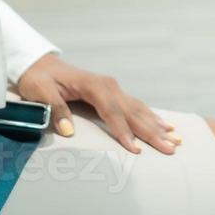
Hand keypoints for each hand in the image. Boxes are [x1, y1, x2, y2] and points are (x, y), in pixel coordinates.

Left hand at [14, 54, 182, 154]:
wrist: (39, 64)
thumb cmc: (38, 79)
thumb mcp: (40, 92)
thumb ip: (55, 109)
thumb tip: (67, 131)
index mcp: (93, 85)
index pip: (112, 112)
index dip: (124, 132)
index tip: (136, 150)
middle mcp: (107, 86)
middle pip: (132, 112)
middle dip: (152, 131)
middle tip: (170, 147)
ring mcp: (112, 88)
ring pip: (138, 109)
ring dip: (157, 125)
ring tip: (175, 138)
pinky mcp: (112, 93)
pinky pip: (135, 106)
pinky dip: (151, 117)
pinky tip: (164, 125)